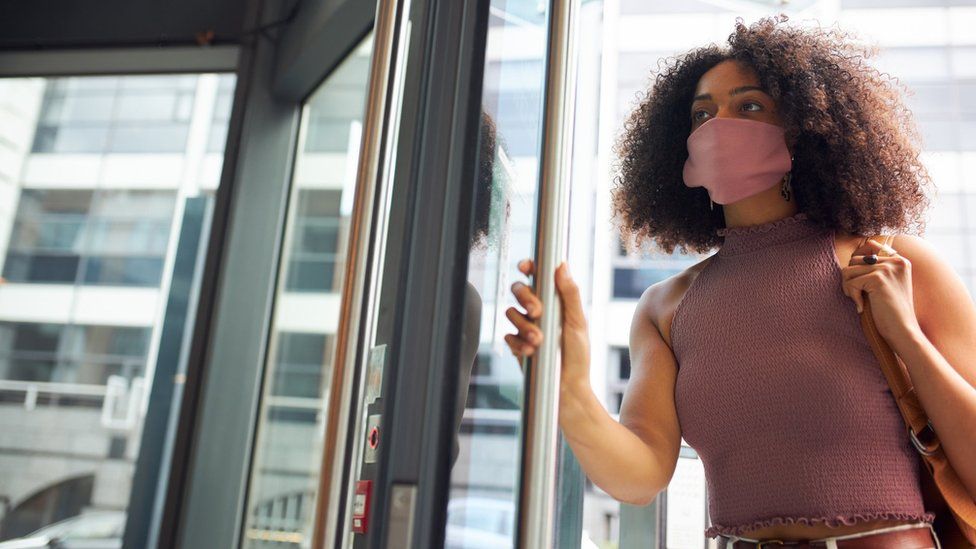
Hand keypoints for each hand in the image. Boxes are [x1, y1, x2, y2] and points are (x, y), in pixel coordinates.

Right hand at [504, 259, 591, 392]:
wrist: (567, 388)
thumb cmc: (578, 356)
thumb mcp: (577, 323)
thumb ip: (570, 294)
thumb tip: (562, 266)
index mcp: (554, 301)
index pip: (537, 277)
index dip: (528, 267)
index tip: (525, 267)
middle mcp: (538, 311)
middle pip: (518, 289)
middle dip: (525, 297)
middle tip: (537, 311)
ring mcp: (525, 327)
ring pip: (510, 312)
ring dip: (524, 325)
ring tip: (539, 341)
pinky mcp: (516, 344)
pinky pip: (507, 335)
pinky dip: (518, 343)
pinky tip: (531, 352)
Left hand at [840, 237, 919, 340]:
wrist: (903, 330)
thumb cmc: (891, 311)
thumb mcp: (887, 285)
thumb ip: (875, 269)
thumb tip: (851, 258)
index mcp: (900, 261)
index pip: (870, 245)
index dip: (857, 259)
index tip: (857, 278)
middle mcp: (896, 261)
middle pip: (854, 259)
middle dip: (850, 277)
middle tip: (856, 294)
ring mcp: (887, 269)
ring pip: (848, 270)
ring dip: (848, 287)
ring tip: (859, 300)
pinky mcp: (878, 279)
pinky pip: (850, 282)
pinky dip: (852, 296)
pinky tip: (861, 307)